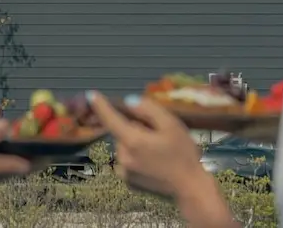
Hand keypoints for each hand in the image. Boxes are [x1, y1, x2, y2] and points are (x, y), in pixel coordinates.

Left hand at [89, 93, 239, 227]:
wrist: (190, 189)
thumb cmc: (183, 154)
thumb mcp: (171, 125)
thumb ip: (148, 109)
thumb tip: (129, 102)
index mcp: (132, 141)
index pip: (110, 119)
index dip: (100, 106)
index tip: (92, 94)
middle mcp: (123, 157)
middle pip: (123, 132)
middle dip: (135, 128)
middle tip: (157, 133)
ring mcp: (125, 172)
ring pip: (125, 146)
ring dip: (136, 142)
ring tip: (159, 150)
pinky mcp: (129, 182)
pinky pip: (128, 161)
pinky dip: (136, 157)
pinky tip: (154, 162)